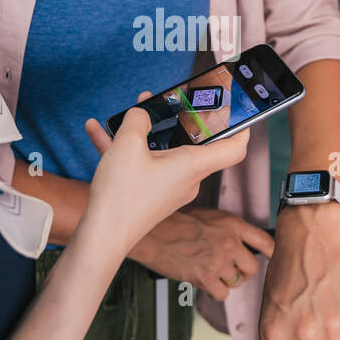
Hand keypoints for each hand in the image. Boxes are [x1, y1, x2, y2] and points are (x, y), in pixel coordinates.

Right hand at [83, 94, 249, 255]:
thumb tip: (140, 113)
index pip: (234, 149)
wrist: (102, 238)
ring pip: (162, 152)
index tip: (239, 114)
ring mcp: (168, 188)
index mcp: (192, 165)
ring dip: (146, 133)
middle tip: (168, 102)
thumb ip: (137, 119)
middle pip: (194, 144)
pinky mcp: (151, 195)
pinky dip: (126, 150)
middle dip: (179, 120)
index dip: (241, 129)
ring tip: (129, 114)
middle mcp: (186, 179)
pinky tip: (98, 132)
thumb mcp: (128, 144)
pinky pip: (143, 166)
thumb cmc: (122, 196)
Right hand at [128, 208, 274, 302]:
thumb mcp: (207, 215)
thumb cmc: (173, 221)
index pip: (265, 242)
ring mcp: (218, 262)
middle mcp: (230, 243)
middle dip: (243, 271)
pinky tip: (205, 282)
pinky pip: (222, 294)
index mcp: (232, 224)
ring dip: (227, 281)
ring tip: (212, 273)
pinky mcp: (205, 278)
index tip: (268, 258)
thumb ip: (226, 229)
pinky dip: (215, 291)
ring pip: (237, 282)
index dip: (269, 253)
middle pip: (252, 267)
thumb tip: (238, 243)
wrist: (152, 233)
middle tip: (231, 269)